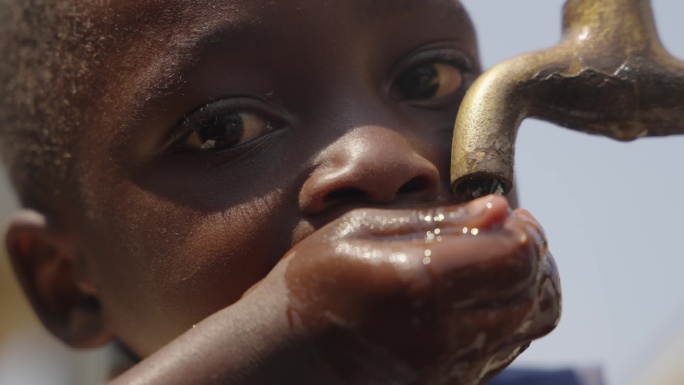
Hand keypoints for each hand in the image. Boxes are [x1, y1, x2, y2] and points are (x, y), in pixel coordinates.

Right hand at [281, 195, 559, 384]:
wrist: (277, 358)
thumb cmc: (310, 282)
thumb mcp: (360, 229)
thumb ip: (435, 219)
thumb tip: (500, 208)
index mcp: (419, 280)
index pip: (517, 258)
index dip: (527, 231)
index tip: (511, 214)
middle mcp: (442, 333)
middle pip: (534, 294)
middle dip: (535, 256)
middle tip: (510, 233)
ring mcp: (446, 369)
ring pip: (528, 326)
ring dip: (528, 288)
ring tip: (498, 262)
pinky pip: (505, 351)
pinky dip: (510, 318)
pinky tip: (479, 296)